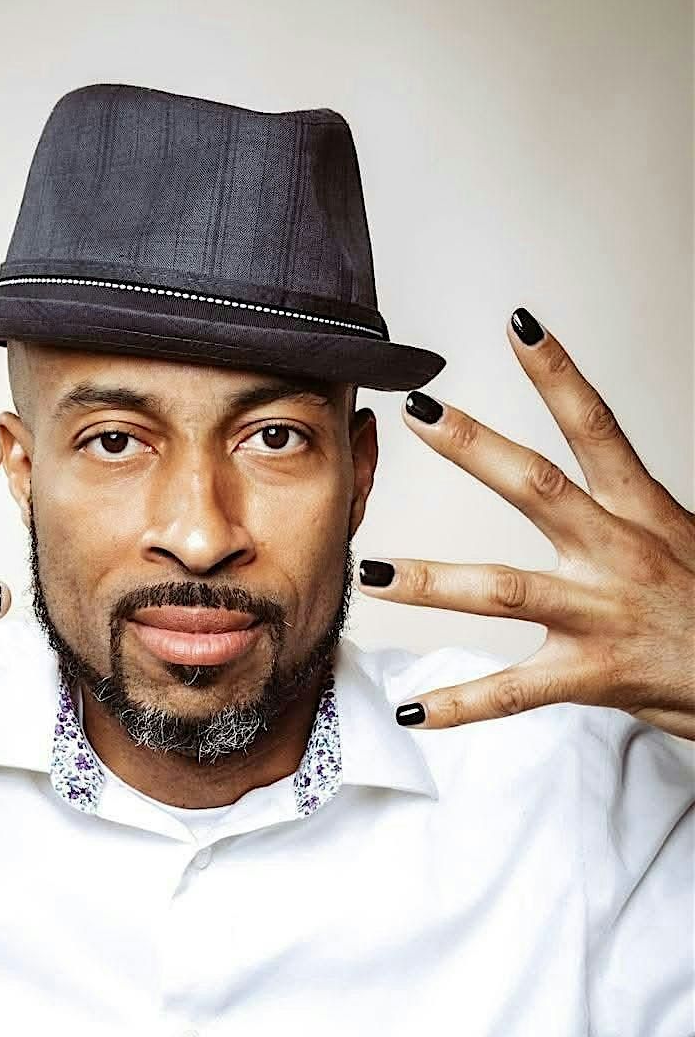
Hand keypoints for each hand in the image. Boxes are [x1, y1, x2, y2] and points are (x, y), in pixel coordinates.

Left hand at [355, 308, 694, 739]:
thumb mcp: (679, 539)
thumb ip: (627, 511)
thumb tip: (592, 471)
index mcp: (644, 512)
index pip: (598, 426)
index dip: (560, 373)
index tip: (519, 325)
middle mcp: (619, 553)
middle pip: (537, 487)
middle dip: (473, 447)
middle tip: (417, 411)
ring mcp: (601, 614)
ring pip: (504, 590)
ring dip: (432, 582)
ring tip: (373, 574)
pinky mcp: (594, 675)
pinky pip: (512, 693)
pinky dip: (458, 704)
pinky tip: (410, 711)